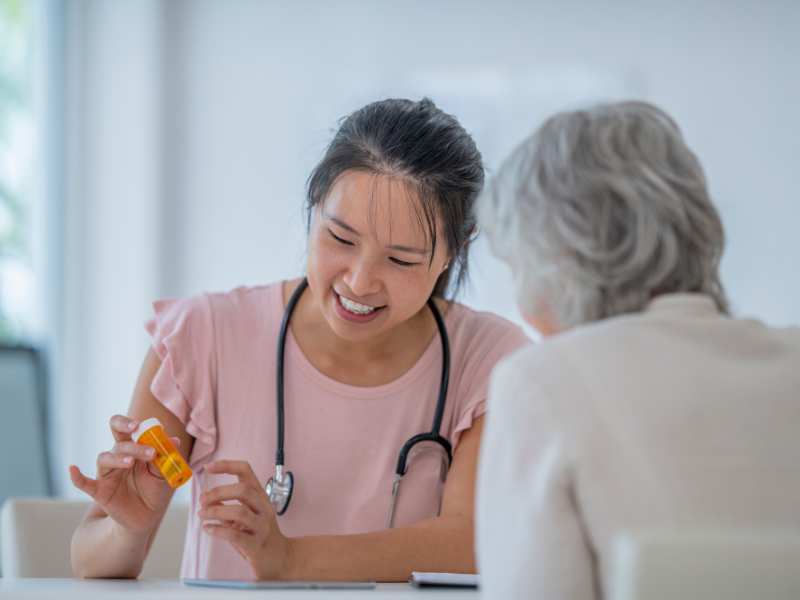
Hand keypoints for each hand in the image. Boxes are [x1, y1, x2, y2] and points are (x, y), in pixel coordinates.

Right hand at [69, 414, 178, 533]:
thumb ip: (166, 458)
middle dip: (129, 442)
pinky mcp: (99, 491)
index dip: (128, 424)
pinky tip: (72, 469)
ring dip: (118, 458)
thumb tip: (175, 440)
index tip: (139, 425)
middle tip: (149, 451)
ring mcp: (107, 474)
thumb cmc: (155, 491)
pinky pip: (84, 483)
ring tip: (131, 463)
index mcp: (134, 449)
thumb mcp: (164, 475)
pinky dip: (77, 477)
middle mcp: (119, 457)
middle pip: (118, 442)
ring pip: (105, 458)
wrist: (146, 517)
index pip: (126, 429)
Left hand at [199, 460, 293, 579]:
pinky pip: (235, 535)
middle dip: (219, 492)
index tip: (208, 467)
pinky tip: (208, 529)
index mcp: (260, 496)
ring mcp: (262, 526)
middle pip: (243, 490)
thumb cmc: (259, 535)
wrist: (280, 558)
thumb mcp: (245, 516)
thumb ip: (227, 506)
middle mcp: (264, 508)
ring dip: (216, 511)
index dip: (227, 466)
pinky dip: (217, 530)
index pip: (246, 472)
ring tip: (202, 514)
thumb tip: (206, 498)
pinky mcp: (256, 545)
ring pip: (239, 511)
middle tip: (202, 500)